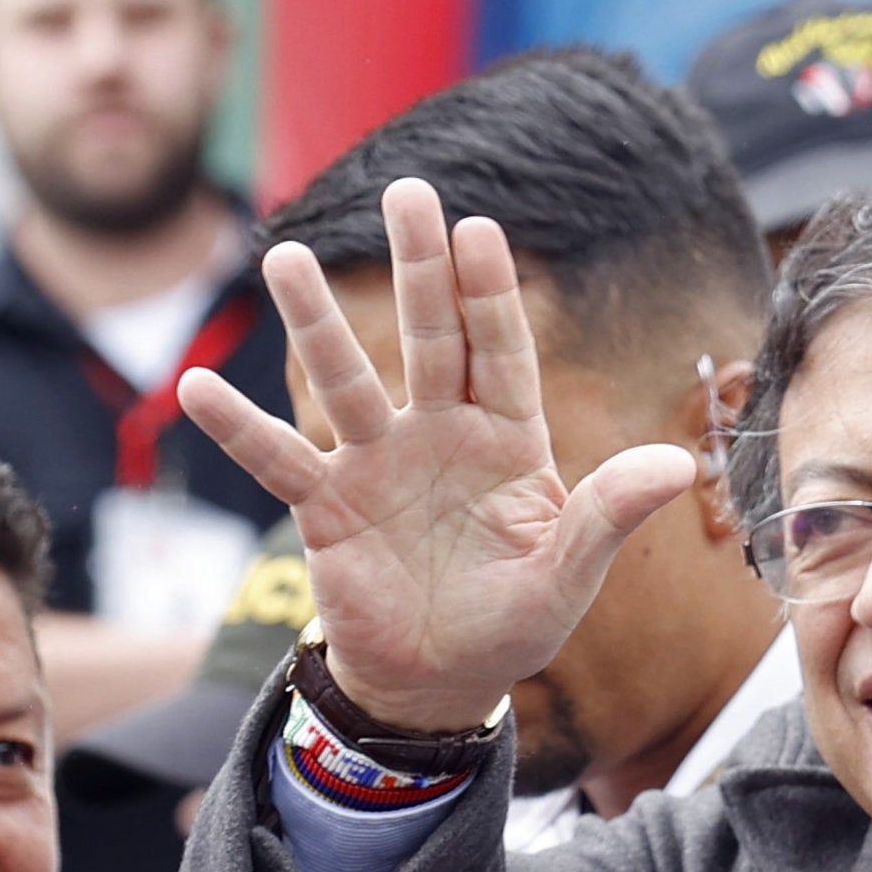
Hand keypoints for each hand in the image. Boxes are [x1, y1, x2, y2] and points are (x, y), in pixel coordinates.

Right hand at [178, 179, 694, 730]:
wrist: (441, 680)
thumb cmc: (514, 623)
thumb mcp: (568, 573)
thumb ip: (609, 516)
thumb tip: (677, 466)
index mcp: (508, 442)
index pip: (500, 353)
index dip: (490, 295)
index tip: (479, 229)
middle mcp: (441, 435)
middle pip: (429, 338)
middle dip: (419, 268)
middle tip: (407, 191)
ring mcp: (379, 464)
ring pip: (347, 380)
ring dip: (317, 324)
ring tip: (281, 257)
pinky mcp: (327, 507)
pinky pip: (279, 460)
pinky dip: (240, 429)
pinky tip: (194, 387)